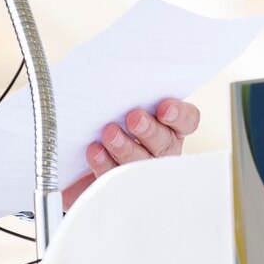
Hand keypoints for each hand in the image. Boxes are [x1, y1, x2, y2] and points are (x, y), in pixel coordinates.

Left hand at [61, 98, 202, 207]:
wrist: (77, 157)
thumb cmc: (102, 123)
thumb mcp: (116, 105)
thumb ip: (124, 95)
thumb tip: (115, 75)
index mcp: (168, 127)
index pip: (186, 121)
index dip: (179, 115)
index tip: (164, 108)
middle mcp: (160, 151)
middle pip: (165, 143)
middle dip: (150, 131)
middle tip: (134, 118)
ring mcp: (141, 172)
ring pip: (142, 163)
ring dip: (127, 147)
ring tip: (110, 133)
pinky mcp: (118, 188)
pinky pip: (115, 179)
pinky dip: (104, 164)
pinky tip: (95, 151)